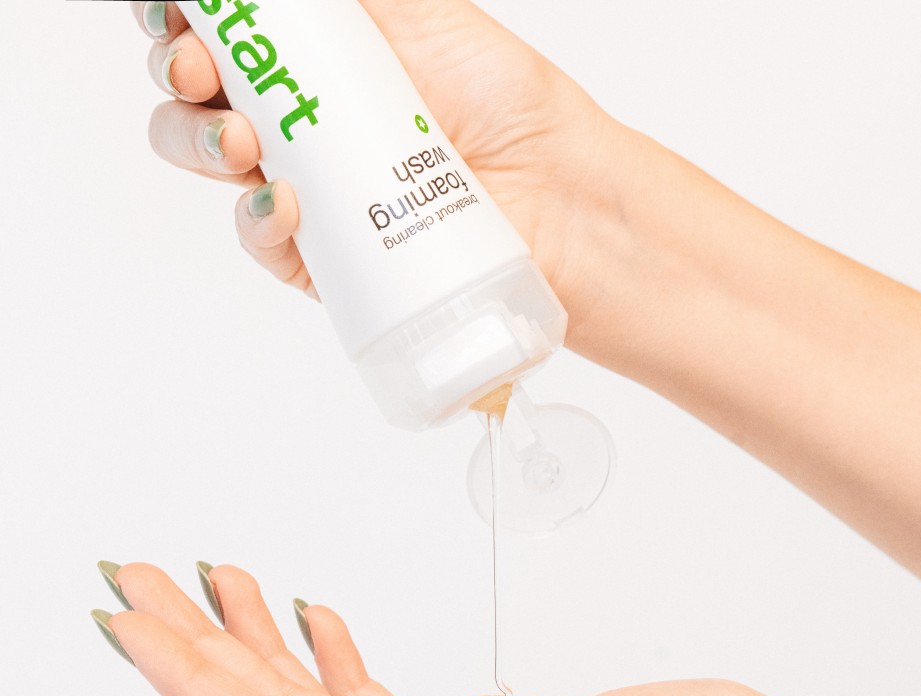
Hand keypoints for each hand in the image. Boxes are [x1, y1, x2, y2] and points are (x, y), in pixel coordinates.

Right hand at [130, 0, 612, 316]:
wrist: (553, 196)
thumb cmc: (504, 102)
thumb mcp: (423, 12)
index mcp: (314, 56)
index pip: (222, 32)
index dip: (183, 18)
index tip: (180, 10)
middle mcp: (302, 120)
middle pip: (198, 93)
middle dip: (177, 72)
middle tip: (196, 66)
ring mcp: (309, 189)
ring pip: (215, 165)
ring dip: (200, 141)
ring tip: (240, 139)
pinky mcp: (324, 257)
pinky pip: (263, 240)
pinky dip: (256, 220)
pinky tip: (280, 201)